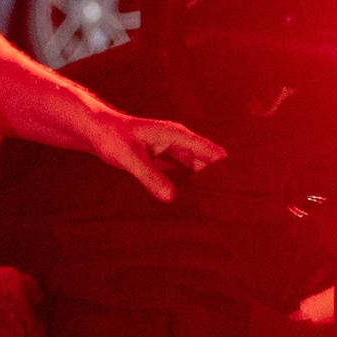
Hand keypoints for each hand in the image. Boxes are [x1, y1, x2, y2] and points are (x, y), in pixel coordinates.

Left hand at [86, 111, 226, 201]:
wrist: (97, 131)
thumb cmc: (112, 138)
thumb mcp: (130, 158)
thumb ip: (149, 177)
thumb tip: (171, 198)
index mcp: (177, 135)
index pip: (211, 151)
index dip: (226, 168)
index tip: (239, 186)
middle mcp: (179, 142)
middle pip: (209, 161)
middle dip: (219, 179)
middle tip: (231, 204)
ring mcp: (173, 150)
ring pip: (198, 168)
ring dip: (206, 183)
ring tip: (219, 205)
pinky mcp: (166, 159)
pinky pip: (185, 173)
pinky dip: (192, 185)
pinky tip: (196, 201)